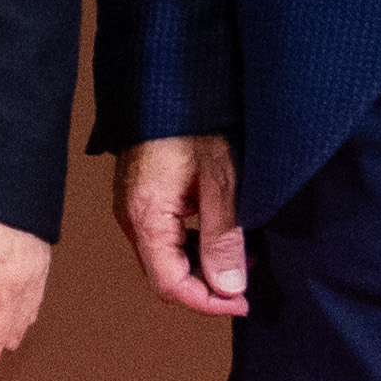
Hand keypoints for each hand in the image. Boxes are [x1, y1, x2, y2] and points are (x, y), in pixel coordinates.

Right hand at [114, 134, 247, 317]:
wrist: (170, 77)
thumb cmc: (195, 120)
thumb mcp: (221, 180)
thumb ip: (223, 237)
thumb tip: (228, 288)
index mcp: (145, 217)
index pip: (171, 284)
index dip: (208, 303)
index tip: (244, 301)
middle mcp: (131, 217)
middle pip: (166, 275)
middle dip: (208, 286)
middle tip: (249, 278)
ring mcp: (134, 206)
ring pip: (166, 257)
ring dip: (203, 265)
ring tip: (243, 254)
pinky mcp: (143, 196)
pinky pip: (166, 236)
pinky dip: (195, 244)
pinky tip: (223, 232)